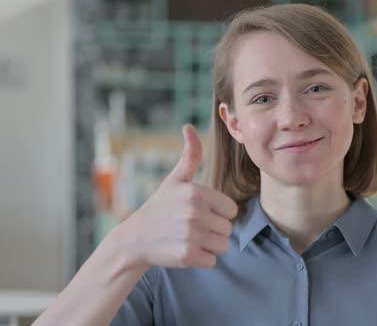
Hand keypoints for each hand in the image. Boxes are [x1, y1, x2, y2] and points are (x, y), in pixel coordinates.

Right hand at [117, 124, 237, 268]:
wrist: (135, 239)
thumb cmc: (160, 207)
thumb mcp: (175, 179)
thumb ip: (190, 155)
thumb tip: (188, 127)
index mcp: (197, 193)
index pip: (231, 209)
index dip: (217, 213)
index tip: (198, 212)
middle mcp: (195, 213)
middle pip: (228, 228)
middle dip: (213, 230)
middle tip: (190, 226)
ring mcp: (191, 235)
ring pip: (223, 245)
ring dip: (209, 245)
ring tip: (188, 237)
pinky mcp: (188, 256)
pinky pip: (212, 260)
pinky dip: (201, 258)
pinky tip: (184, 250)